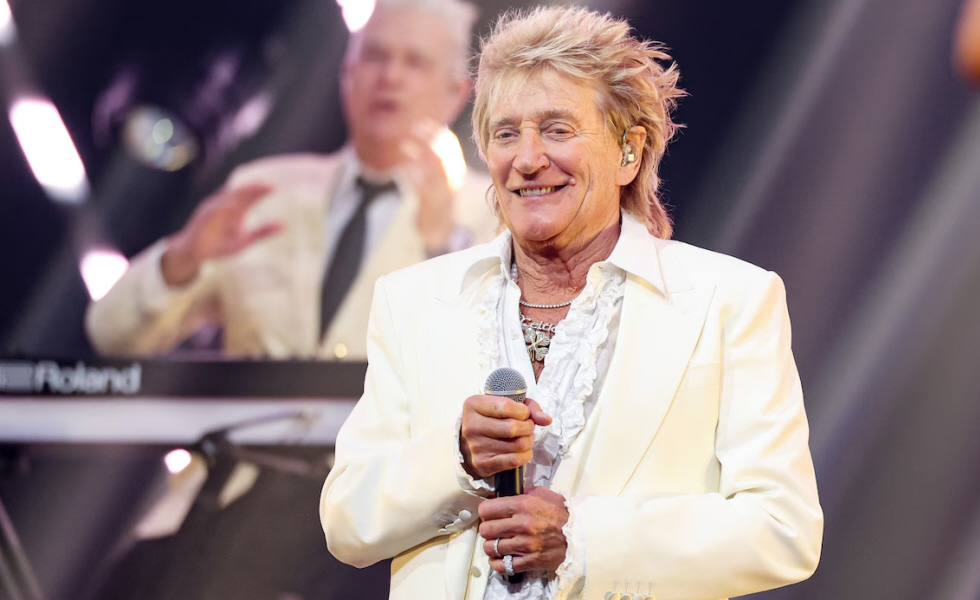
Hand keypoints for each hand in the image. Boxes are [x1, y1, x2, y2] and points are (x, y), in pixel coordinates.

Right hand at [161, 183, 281, 286]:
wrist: (195, 254)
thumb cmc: (220, 245)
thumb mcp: (245, 241)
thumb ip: (262, 232)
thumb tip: (284, 224)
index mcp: (236, 209)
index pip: (249, 196)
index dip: (260, 191)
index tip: (274, 187)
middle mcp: (225, 206)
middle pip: (239, 193)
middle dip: (253, 188)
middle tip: (267, 185)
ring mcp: (213, 210)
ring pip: (226, 198)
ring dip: (239, 193)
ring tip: (253, 191)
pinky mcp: (202, 218)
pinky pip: (212, 210)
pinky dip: (222, 206)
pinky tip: (233, 205)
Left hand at [398, 120, 455, 250]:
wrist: (438, 226)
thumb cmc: (437, 195)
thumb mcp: (442, 173)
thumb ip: (437, 154)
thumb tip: (429, 128)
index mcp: (457, 169)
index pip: (452, 145)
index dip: (437, 131)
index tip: (422, 122)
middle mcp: (453, 179)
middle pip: (442, 153)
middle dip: (428, 138)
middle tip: (413, 129)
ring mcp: (442, 191)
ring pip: (432, 168)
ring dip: (417, 153)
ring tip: (403, 145)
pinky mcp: (430, 203)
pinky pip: (420, 186)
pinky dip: (411, 175)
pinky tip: (402, 168)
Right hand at [459, 396, 551, 479]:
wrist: (470, 443)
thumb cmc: (492, 419)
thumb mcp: (507, 404)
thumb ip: (529, 407)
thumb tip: (546, 419)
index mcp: (474, 405)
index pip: (506, 407)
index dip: (523, 411)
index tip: (524, 414)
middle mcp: (472, 426)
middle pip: (513, 428)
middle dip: (528, 427)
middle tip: (527, 427)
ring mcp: (476, 446)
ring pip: (517, 445)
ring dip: (528, 441)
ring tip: (525, 438)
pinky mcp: (483, 463)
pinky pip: (514, 460)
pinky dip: (525, 455)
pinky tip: (523, 451)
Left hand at [479, 487, 569, 573]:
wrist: (580, 534)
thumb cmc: (561, 513)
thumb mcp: (543, 494)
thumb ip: (522, 492)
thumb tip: (502, 495)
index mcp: (523, 505)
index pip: (487, 509)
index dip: (485, 512)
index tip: (489, 514)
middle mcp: (521, 524)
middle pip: (486, 530)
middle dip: (486, 529)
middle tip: (493, 530)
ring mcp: (525, 545)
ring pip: (491, 548)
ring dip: (492, 546)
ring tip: (497, 544)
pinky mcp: (529, 561)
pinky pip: (502, 566)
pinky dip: (498, 563)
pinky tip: (501, 558)